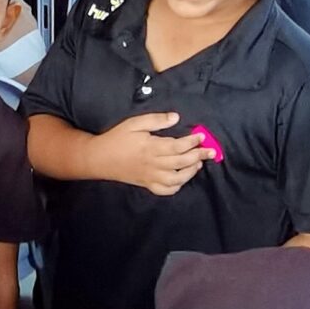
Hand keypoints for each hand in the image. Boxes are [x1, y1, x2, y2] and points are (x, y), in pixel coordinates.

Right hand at [90, 110, 204, 194]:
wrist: (99, 159)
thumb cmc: (117, 138)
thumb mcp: (134, 123)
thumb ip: (156, 120)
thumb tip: (176, 118)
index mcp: (151, 147)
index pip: (178, 146)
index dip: (192, 141)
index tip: (201, 136)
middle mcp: (153, 164)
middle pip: (181, 162)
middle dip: (199, 156)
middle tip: (210, 151)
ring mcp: (150, 177)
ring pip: (176, 179)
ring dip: (191, 172)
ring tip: (198, 164)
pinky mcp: (147, 184)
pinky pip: (165, 190)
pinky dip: (177, 186)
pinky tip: (182, 178)